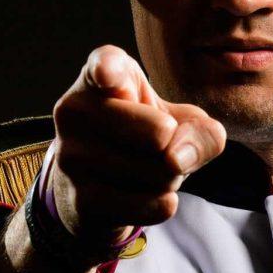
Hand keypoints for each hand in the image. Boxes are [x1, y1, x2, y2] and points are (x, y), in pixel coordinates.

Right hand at [48, 44, 226, 250]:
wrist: (101, 188)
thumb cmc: (147, 137)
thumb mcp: (183, 123)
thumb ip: (201, 131)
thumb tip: (177, 158)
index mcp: (102, 76)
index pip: (105, 66)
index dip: (108, 69)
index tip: (107, 74)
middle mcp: (76, 109)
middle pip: (159, 133)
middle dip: (178, 148)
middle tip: (160, 145)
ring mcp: (71, 156)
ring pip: (159, 173)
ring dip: (169, 179)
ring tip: (147, 170)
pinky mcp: (79, 199)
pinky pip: (147, 206)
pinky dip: (161, 205)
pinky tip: (147, 197)